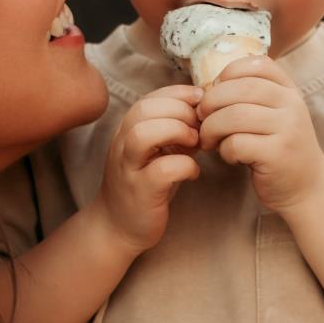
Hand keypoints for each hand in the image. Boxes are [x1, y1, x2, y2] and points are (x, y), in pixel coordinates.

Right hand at [95, 84, 203, 252]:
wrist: (118, 227)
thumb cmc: (145, 185)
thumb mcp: (157, 151)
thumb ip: (175, 130)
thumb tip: (205, 112)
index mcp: (127, 130)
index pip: (149, 98)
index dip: (178, 95)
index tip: (201, 104)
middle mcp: (122, 145)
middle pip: (144, 109)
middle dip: (180, 111)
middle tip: (199, 127)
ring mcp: (129, 168)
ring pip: (144, 134)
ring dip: (177, 132)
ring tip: (195, 144)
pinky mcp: (140, 192)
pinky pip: (162, 170)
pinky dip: (185, 166)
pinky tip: (193, 172)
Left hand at [197, 58, 323, 215]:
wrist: (309, 189)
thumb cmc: (280, 149)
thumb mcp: (275, 115)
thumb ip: (252, 96)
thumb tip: (208, 87)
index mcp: (289, 91)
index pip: (257, 64)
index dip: (228, 73)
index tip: (215, 91)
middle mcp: (292, 105)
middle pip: (239, 88)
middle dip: (211, 102)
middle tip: (201, 118)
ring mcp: (287, 129)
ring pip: (234, 115)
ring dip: (211, 128)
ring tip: (209, 140)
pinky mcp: (277, 154)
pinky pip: (237, 143)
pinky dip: (224, 150)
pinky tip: (230, 156)